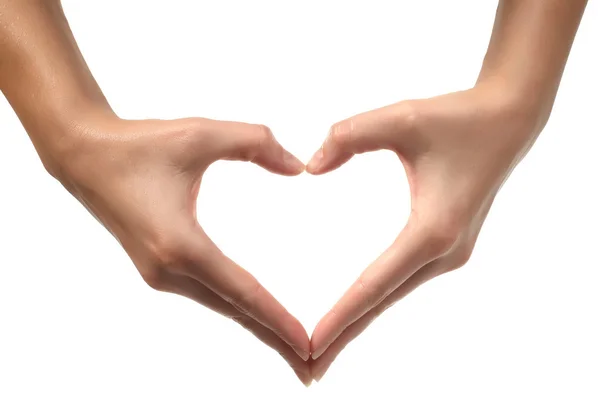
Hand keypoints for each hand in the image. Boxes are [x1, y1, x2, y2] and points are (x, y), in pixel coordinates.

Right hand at [47, 115, 311, 384]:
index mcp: (180, 244)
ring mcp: (159, 273)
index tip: (307, 344)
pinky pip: (206, 294)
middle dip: (274, 338)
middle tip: (311, 367)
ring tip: (289, 345)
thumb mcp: (200, 133)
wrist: (83, 155)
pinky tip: (253, 312)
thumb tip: (298, 168)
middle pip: (234, 311)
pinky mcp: (157, 268)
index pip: (242, 291)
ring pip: (220, 306)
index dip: (277, 319)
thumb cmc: (138, 143)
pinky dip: (235, 307)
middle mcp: (168, 269)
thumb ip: (256, 143)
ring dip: (256, 325)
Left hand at [306, 84, 544, 380]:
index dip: (341, 315)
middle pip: (383, 301)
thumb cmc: (456, 116)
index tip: (310, 344)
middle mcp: (444, 252)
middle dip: (345, 333)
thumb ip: (349, 136)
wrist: (505, 120)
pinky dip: (375, 299)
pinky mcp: (445, 246)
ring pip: (393, 294)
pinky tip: (356, 310)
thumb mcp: (400, 117)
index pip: (375, 283)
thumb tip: (310, 167)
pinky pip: (402, 280)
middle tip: (306, 368)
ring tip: (323, 347)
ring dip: (359, 320)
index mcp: (432, 229)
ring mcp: (448, 253)